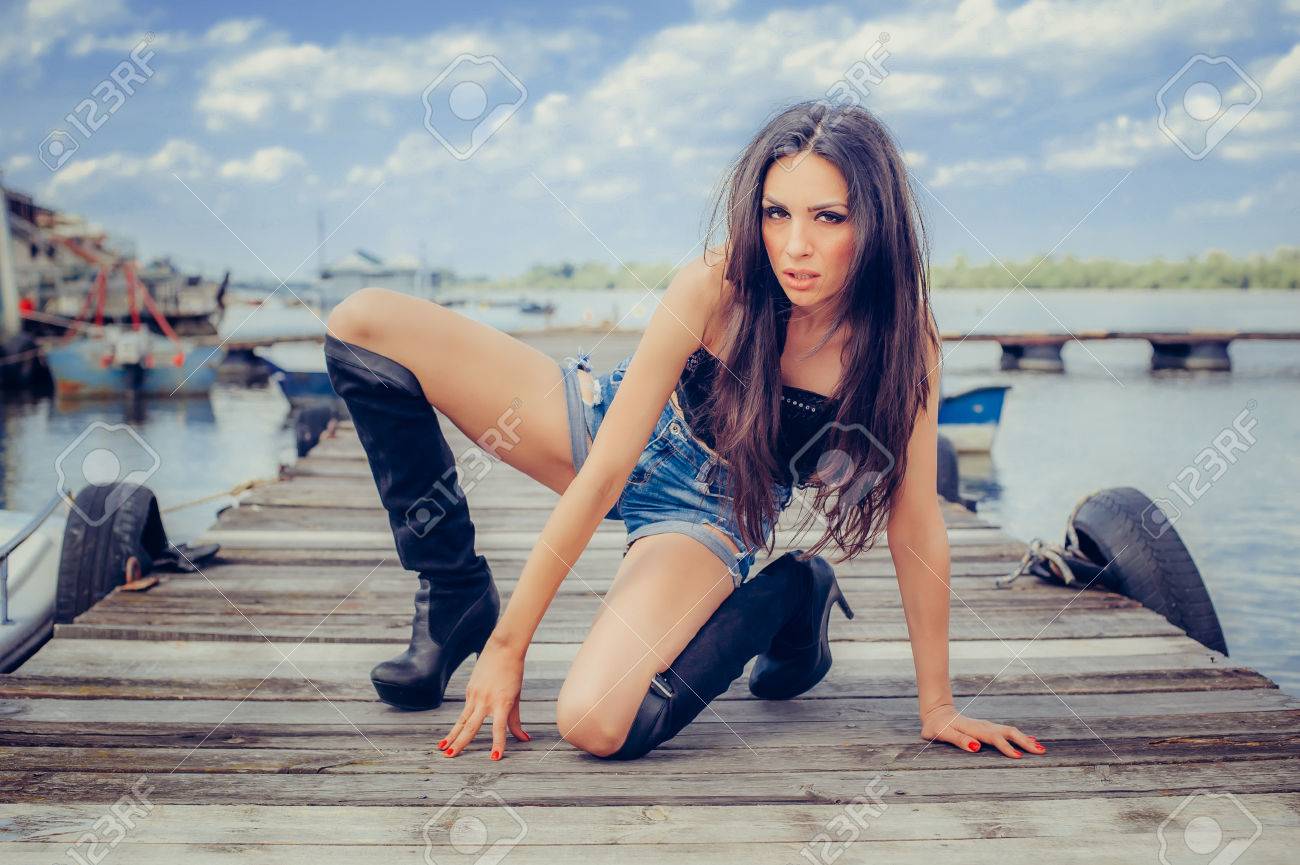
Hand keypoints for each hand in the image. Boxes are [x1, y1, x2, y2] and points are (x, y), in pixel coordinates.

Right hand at [436, 637, 530, 759]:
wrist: (503, 648)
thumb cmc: (513, 673)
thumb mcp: (516, 697)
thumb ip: (516, 720)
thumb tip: (524, 739)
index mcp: (502, 702)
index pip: (500, 728)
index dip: (498, 744)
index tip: (495, 758)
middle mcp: (486, 700)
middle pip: (471, 726)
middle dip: (460, 743)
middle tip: (450, 756)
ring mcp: (475, 695)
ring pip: (462, 719)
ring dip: (452, 735)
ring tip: (443, 747)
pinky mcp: (469, 690)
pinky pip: (465, 710)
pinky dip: (459, 722)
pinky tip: (453, 733)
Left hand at [919, 703, 1045, 758]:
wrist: (936, 713)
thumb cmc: (936, 727)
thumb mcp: (942, 734)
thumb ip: (958, 740)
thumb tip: (976, 747)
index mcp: (974, 730)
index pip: (994, 738)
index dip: (1006, 747)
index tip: (1019, 757)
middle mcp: (984, 726)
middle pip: (1008, 732)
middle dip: (1024, 742)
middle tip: (1041, 752)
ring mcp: (987, 726)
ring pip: (1009, 731)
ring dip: (1025, 739)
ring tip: (1040, 748)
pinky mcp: (987, 728)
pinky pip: (1006, 732)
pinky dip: (1019, 736)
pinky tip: (1029, 740)